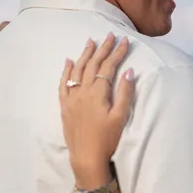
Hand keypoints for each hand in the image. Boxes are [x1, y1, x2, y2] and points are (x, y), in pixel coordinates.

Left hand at [59, 33, 134, 186]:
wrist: (86, 157)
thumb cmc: (107, 139)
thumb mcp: (120, 117)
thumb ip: (124, 93)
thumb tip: (129, 71)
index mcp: (98, 93)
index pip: (109, 67)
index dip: (117, 52)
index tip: (125, 41)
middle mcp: (83, 91)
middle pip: (93, 64)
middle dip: (103, 48)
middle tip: (110, 35)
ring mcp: (72, 98)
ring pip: (77, 70)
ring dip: (85, 54)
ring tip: (91, 41)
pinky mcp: (65, 106)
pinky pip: (63, 84)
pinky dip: (66, 71)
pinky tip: (68, 60)